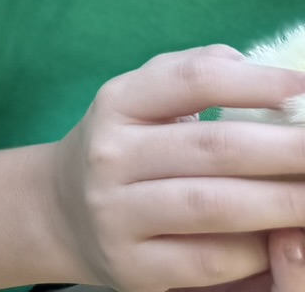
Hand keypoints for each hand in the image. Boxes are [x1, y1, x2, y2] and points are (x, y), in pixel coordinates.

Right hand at [49, 46, 304, 291]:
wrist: (62, 211)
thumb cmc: (131, 147)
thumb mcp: (147, 100)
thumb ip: (200, 75)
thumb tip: (275, 76)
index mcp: (118, 103)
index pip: (190, 81)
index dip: (254, 83)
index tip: (304, 88)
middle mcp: (111, 155)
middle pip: (215, 148)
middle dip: (289, 150)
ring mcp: (118, 213)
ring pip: (214, 206)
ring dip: (282, 203)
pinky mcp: (134, 266)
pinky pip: (210, 259)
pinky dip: (257, 250)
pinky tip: (283, 238)